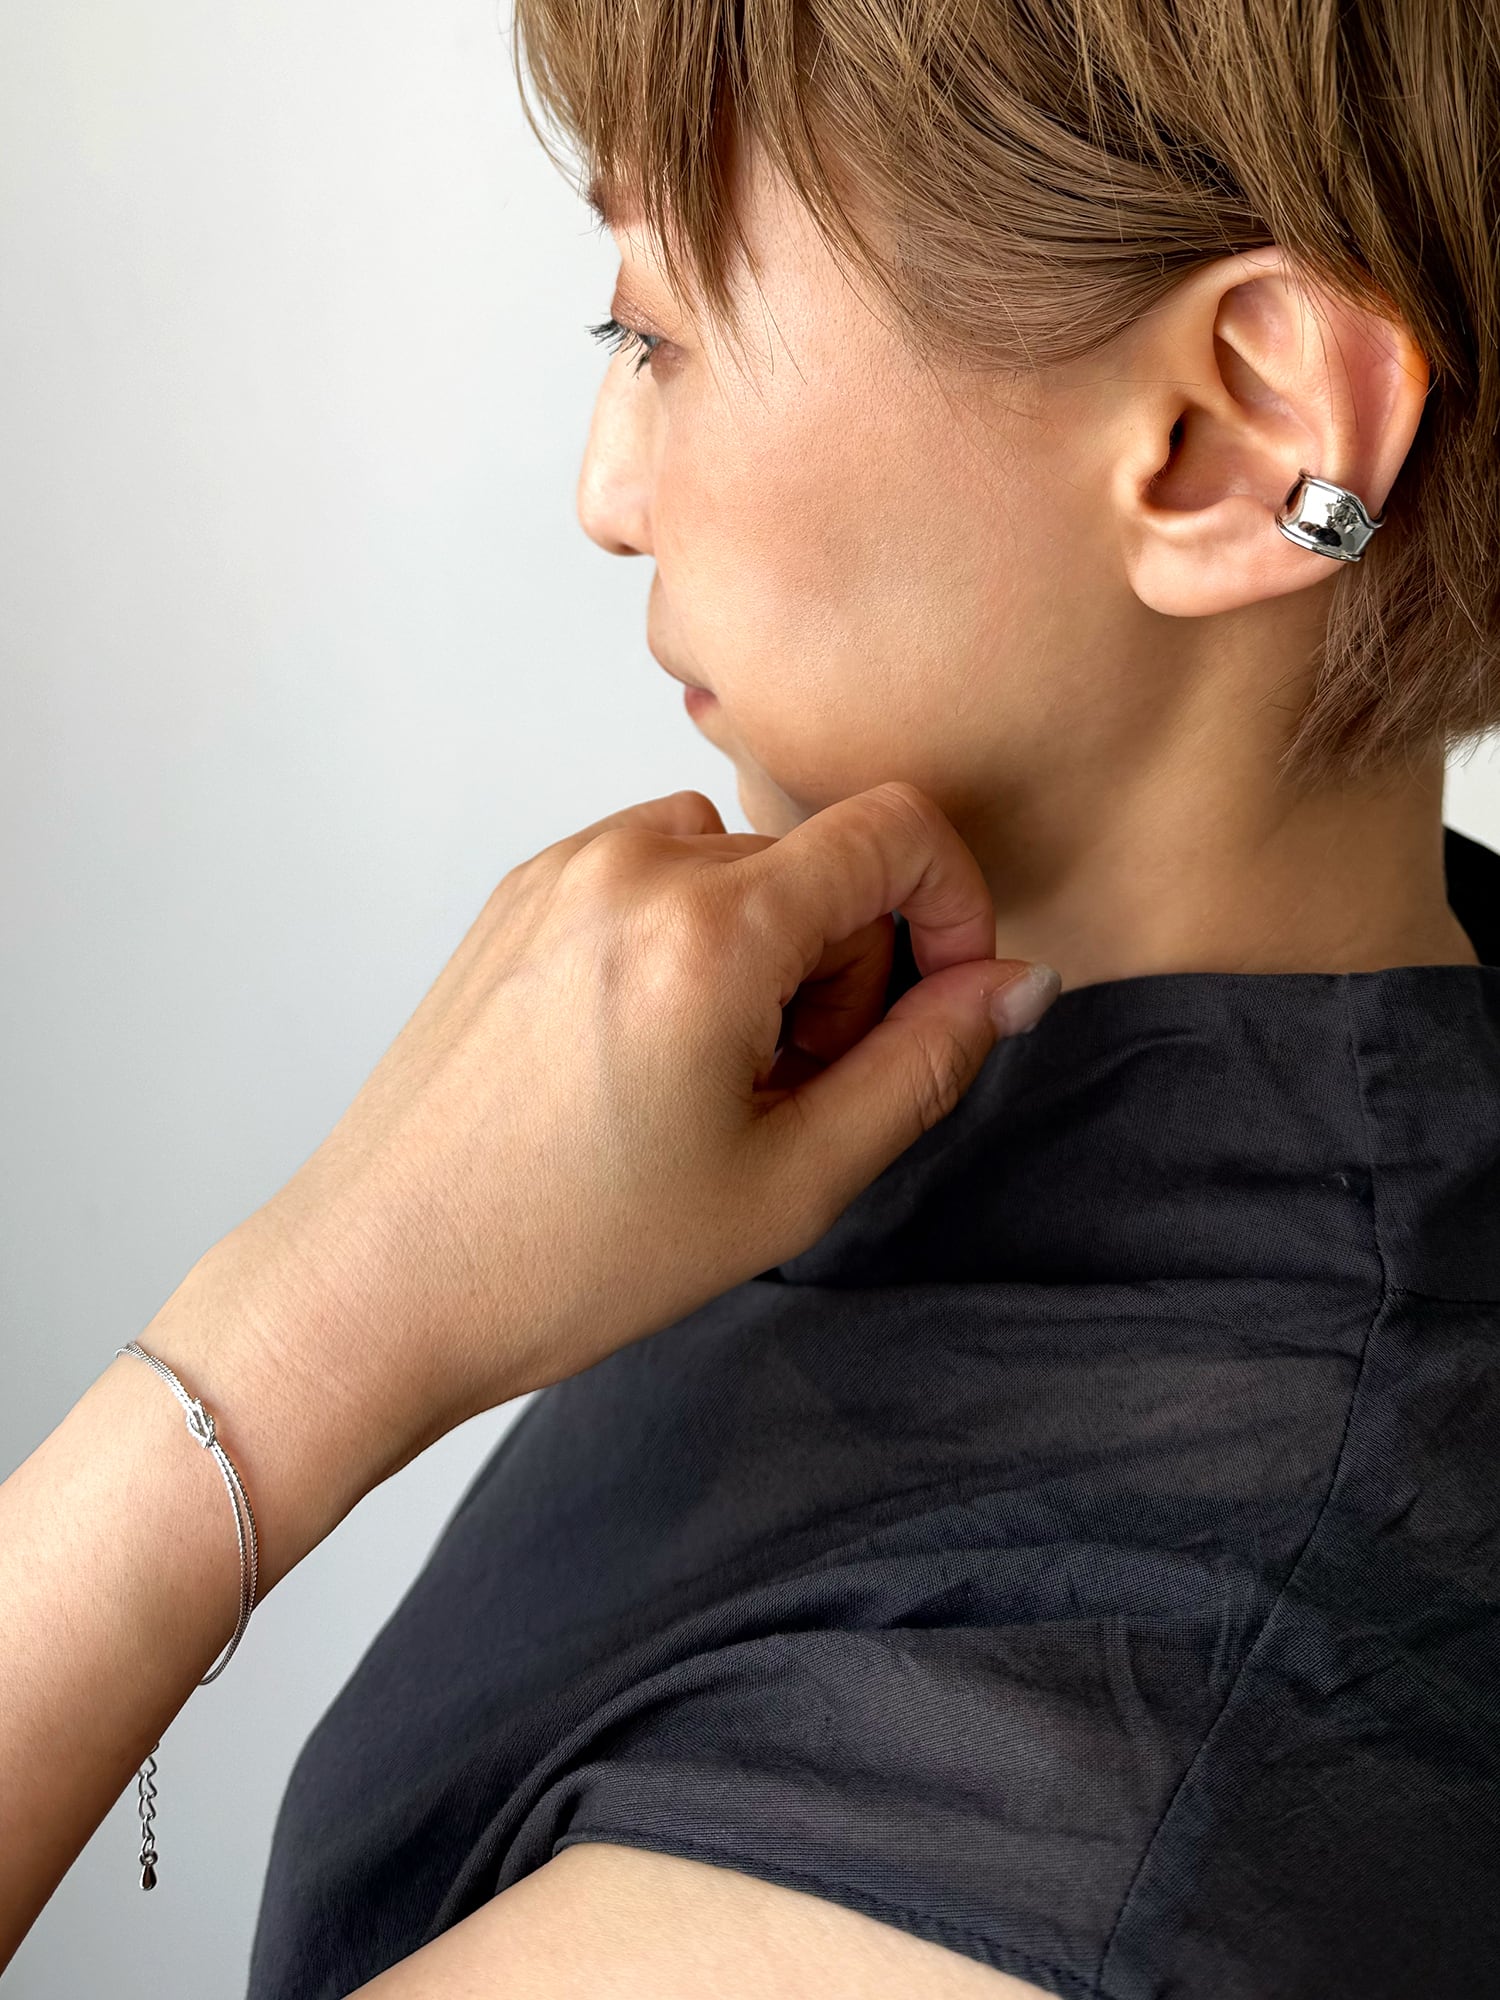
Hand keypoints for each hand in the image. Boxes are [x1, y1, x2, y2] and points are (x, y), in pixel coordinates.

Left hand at [196, 781, 1058, 1492]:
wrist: (380, 1279)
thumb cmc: (570, 1255)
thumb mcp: (791, 1180)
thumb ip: (925, 1063)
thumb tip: (1016, 982)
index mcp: (705, 926)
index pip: (894, 831)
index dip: (953, 910)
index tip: (943, 1001)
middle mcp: (628, 863)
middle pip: (818, 860)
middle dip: (851, 963)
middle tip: (798, 1091)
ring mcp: (561, 870)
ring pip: (740, 864)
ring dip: (772, 951)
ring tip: (716, 1081)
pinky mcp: (520, 895)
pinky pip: (659, 872)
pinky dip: (695, 940)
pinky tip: (650, 1053)